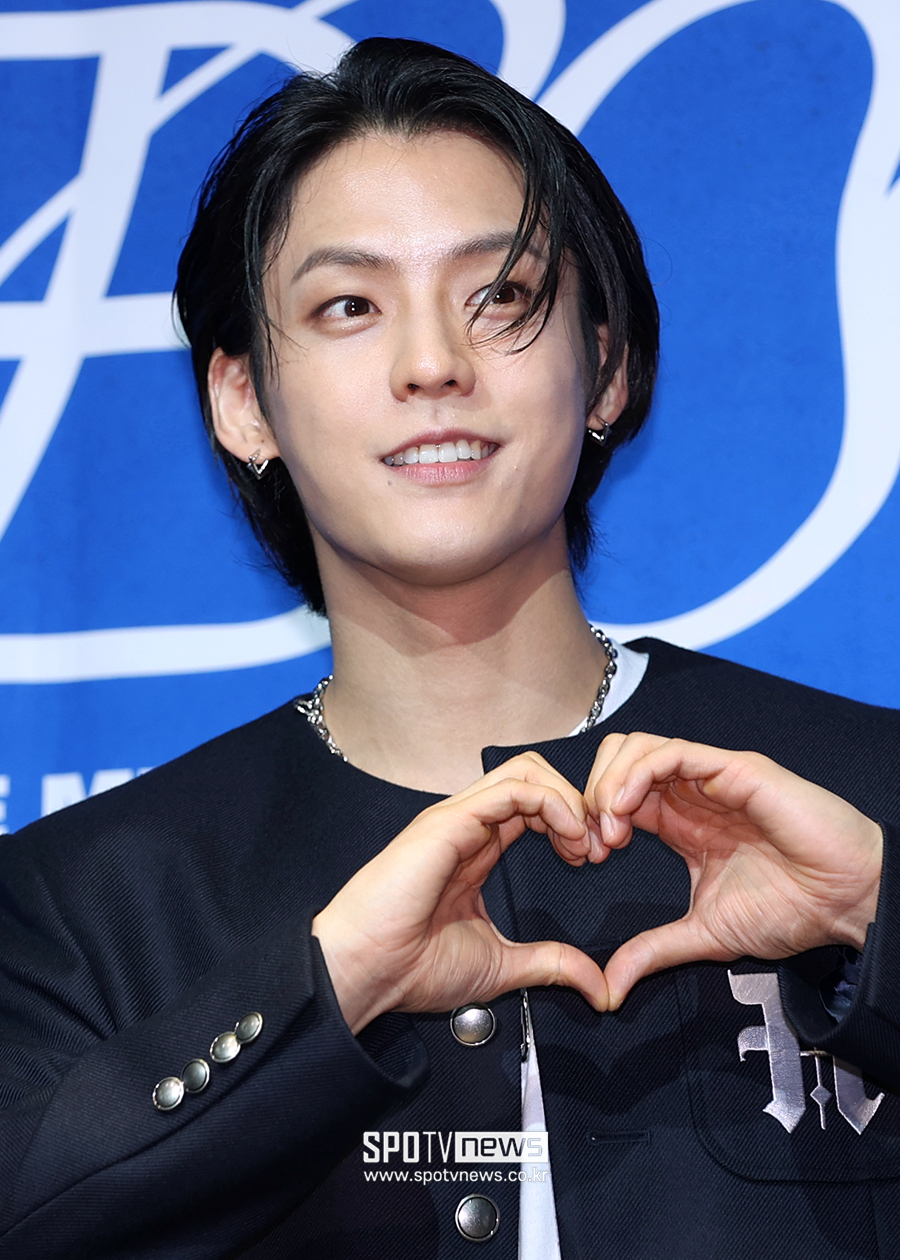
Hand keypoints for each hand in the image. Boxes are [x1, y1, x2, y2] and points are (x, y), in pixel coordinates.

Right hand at [312, 752, 607, 1032]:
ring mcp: (458, 818)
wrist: (366, 972)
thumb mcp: (502, 966)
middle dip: (577, 802)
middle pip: (534, 776)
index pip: (533, 806)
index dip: (572, 822)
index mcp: (476, 849)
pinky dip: (552, 804)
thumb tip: (599, 987)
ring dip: (568, 798)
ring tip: (585, 841)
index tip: (594, 860)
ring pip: (526, 771)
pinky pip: (513, 789)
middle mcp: (468, 825)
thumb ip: (551, 964)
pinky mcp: (451, 820)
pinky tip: (569, 839)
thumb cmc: (412, 968)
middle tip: (600, 845)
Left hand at [584, 733, 882, 1008]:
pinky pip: (669, 753)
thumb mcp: (705, 934)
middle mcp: (690, 792)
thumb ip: (654, 951)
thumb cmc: (792, 909)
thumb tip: (610, 987)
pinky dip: (635, 776)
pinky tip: (626, 811)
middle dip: (591, 794)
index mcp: (680, 821)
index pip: (616, 796)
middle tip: (593, 840)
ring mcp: (709, 775)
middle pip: (617, 760)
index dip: (592, 818)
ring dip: (608, 783)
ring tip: (610, 828)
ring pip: (636, 747)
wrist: (846, 902)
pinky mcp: (731, 768)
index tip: (588, 857)